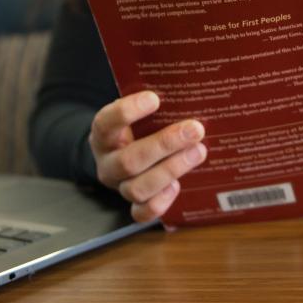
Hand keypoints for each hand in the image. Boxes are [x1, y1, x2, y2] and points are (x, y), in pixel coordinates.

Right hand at [89, 90, 206, 221]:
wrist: (128, 150)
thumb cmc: (141, 125)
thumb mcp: (140, 110)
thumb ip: (156, 103)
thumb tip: (191, 88)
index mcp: (103, 133)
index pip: (106, 122)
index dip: (128, 111)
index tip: (155, 99)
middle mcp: (107, 162)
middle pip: (129, 160)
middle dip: (165, 144)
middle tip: (194, 129)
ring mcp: (119, 186)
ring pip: (137, 188)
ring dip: (172, 170)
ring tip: (198, 152)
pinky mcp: (133, 204)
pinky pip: (141, 214)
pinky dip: (161, 202)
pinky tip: (177, 186)